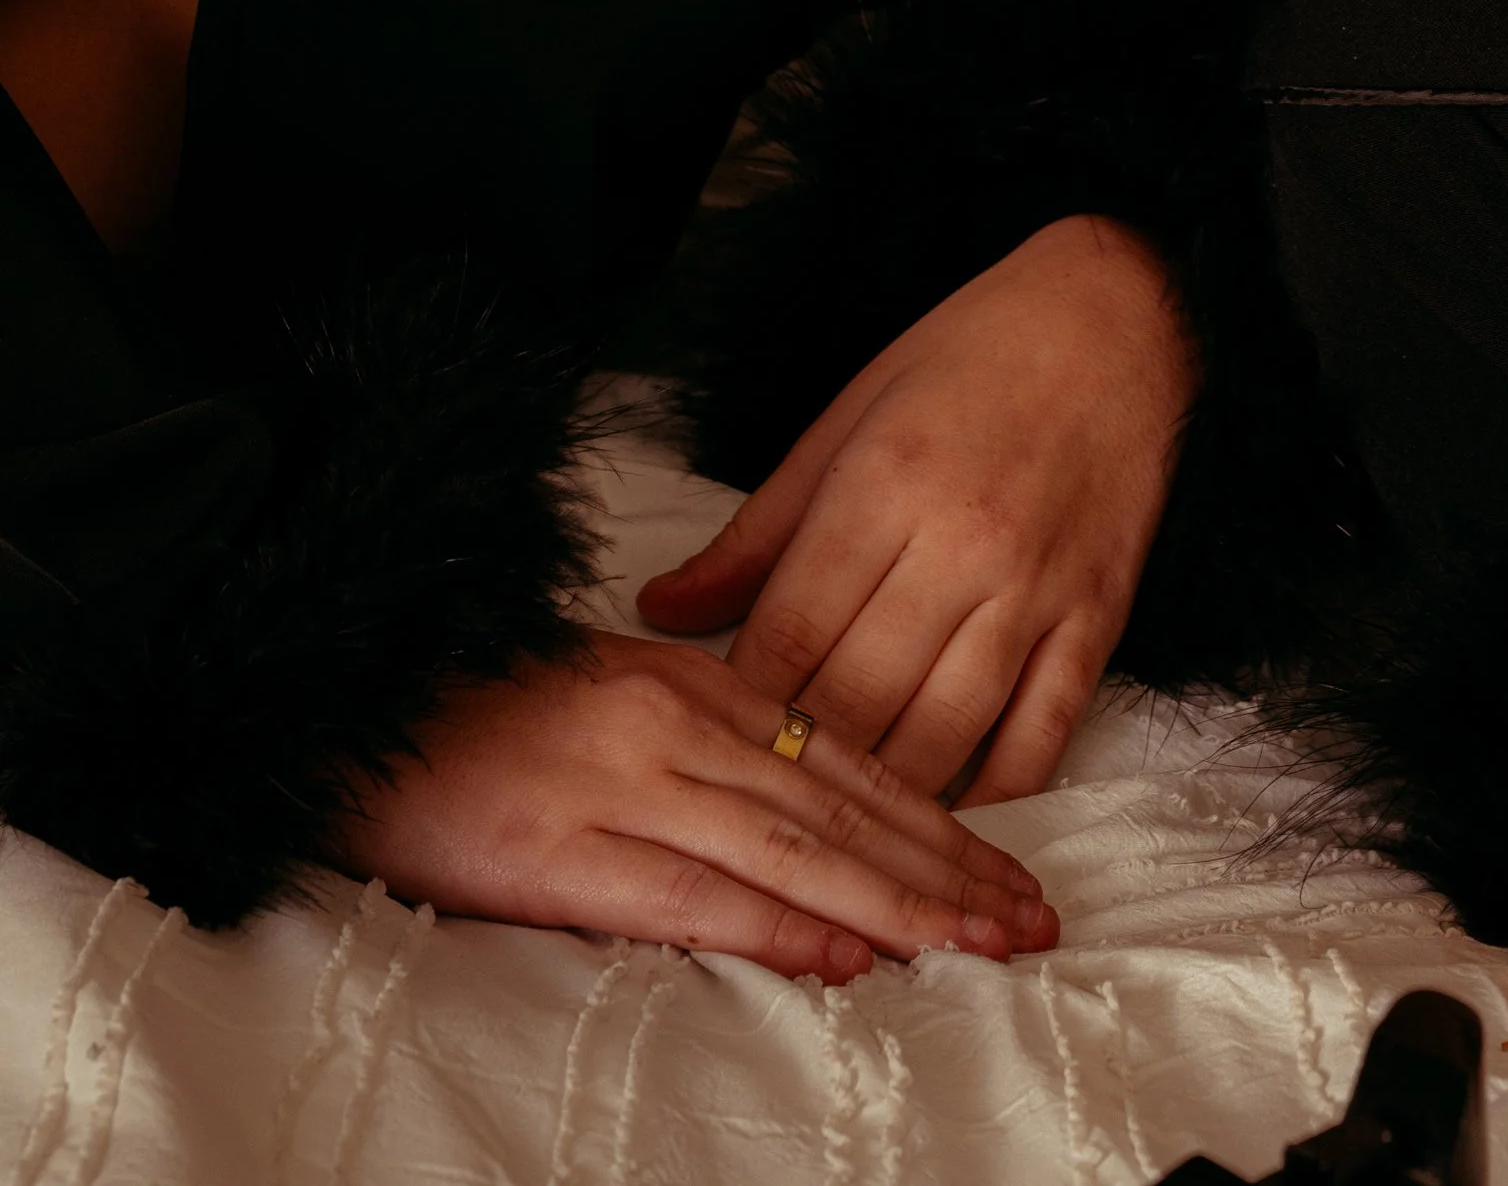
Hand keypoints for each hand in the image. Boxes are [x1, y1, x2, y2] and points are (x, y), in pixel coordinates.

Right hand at [334, 632, 1056, 978]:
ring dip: (896, 904)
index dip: (940, 820)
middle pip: (842, 807)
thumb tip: (811, 804)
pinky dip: (779, 925)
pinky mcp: (562, 850)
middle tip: (1031, 921)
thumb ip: (710, 738)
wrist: (348, 703)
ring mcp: (623, 785)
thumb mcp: (616, 694)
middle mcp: (675, 724)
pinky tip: (846, 952)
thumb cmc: (483, 708)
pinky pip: (693, 895)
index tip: (1012, 869)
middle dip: (948, 870)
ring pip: (792, 849)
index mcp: (694, 681)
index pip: (847, 760)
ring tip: (975, 944)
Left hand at [639, 216, 1197, 801]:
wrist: (1121, 316)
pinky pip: (1042, 738)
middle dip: (798, 765)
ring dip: (884, 803)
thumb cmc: (976, 354)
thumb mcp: (849, 413)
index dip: (737, 706)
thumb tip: (663, 606)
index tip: (708, 738)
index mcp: (884, 484)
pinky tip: (949, 829)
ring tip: (837, 836)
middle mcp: (960, 545)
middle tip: (761, 800)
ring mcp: (1036, 589)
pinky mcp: (1099, 618)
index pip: (787, 635)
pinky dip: (993, 798)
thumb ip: (758, 529)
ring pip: (942, 737)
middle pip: (856, 701)